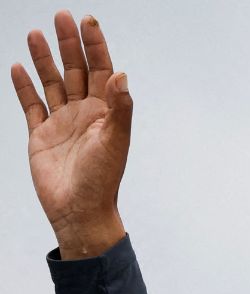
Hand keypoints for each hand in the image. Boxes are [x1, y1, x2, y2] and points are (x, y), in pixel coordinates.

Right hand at [10, 10, 130, 258]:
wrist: (79, 210)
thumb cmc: (102, 179)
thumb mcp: (115, 141)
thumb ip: (119, 108)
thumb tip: (122, 75)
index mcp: (106, 112)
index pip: (103, 70)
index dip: (96, 45)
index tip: (88, 20)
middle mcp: (85, 113)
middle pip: (76, 70)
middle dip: (69, 44)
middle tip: (61, 16)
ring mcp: (62, 122)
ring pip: (52, 82)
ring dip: (45, 59)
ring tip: (36, 33)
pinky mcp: (41, 134)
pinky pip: (31, 104)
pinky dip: (25, 86)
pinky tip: (19, 66)